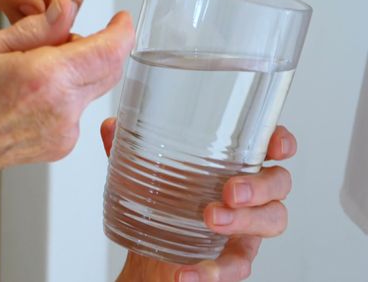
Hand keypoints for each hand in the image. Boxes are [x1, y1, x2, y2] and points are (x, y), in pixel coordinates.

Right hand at [0, 0, 133, 195]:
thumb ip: (32, 29)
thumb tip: (64, 11)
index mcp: (42, 78)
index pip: (108, 50)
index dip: (121, 30)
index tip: (121, 17)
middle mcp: (59, 110)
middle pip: (108, 71)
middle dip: (99, 46)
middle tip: (63, 32)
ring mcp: (60, 133)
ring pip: (91, 90)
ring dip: (77, 69)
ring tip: (30, 63)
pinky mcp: (55, 148)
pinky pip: (75, 110)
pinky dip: (63, 92)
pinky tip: (26, 89)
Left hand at [103, 119, 296, 281]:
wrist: (149, 254)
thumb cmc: (158, 202)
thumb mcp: (141, 172)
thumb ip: (128, 148)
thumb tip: (112, 126)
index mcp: (232, 164)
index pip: (268, 146)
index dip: (281, 142)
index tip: (274, 146)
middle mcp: (249, 194)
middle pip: (278, 183)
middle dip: (260, 186)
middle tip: (229, 191)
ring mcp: (247, 228)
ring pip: (272, 221)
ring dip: (245, 220)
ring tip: (212, 220)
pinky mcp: (234, 259)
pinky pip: (236, 267)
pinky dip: (211, 271)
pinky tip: (187, 273)